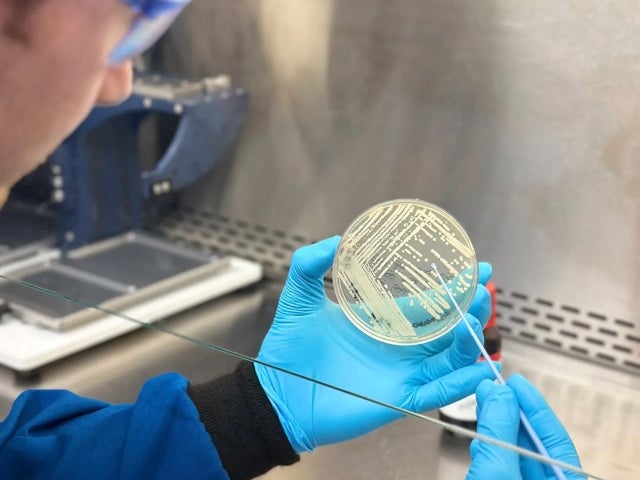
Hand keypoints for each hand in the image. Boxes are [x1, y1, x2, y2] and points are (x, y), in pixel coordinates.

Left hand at [255, 236, 495, 452]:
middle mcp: (396, 346)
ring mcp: (401, 373)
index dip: (449, 286)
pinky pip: (437, 391)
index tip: (474, 267)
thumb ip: (310, 264)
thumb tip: (336, 239)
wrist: (277, 391)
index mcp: (379, 321)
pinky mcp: (399, 399)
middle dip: (468, 308)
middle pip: (445, 327)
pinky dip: (460, 383)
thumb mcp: (299, 297)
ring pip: (448, 357)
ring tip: (477, 318)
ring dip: (468, 340)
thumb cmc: (287, 348)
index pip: (423, 301)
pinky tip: (479, 369)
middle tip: (484, 288)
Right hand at [467, 375, 583, 479]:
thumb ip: (501, 433)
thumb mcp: (496, 472)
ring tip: (483, 402)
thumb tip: (501, 394)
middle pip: (533, 443)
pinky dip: (489, 446)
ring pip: (514, 451)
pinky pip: (499, 463)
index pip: (556, 439)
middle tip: (494, 388)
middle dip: (511, 413)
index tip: (516, 382)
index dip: (535, 407)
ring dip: (496, 426)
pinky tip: (479, 435)